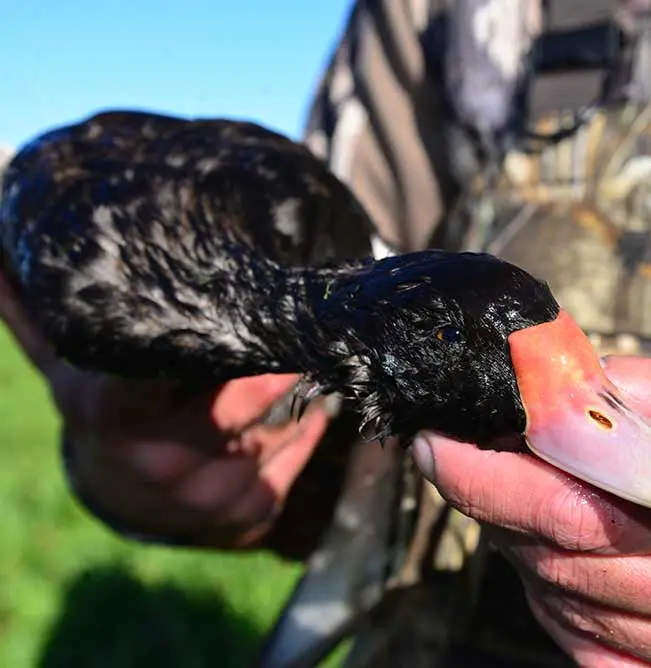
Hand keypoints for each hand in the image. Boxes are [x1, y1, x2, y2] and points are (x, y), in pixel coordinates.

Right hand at [0, 273, 328, 550]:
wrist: (122, 497)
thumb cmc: (105, 409)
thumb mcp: (68, 363)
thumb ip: (35, 312)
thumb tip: (0, 248)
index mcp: (111, 411)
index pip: (157, 369)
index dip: (209, 339)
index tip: (236, 312)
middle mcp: (157, 461)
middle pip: (241, 398)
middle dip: (270, 363)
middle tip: (290, 329)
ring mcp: (202, 497)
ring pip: (279, 426)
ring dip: (295, 395)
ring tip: (293, 368)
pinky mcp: (245, 516)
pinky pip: (297, 456)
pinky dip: (306, 428)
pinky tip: (306, 411)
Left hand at [413, 356, 650, 666]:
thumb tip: (566, 384)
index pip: (586, 496)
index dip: (492, 473)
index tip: (444, 442)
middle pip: (566, 560)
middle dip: (500, 506)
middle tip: (483, 459)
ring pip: (574, 615)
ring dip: (530, 554)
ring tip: (539, 505)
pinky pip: (604, 665)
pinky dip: (565, 614)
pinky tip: (575, 572)